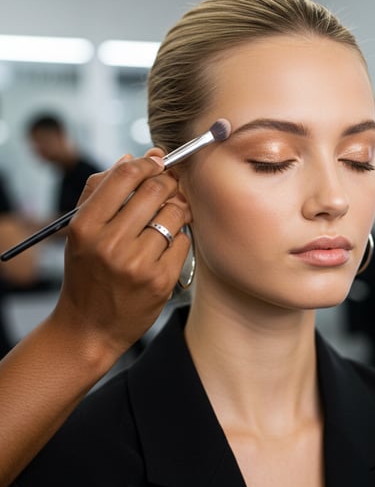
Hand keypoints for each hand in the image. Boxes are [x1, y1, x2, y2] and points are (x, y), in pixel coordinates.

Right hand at [51, 151, 190, 362]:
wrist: (89, 328)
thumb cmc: (87, 273)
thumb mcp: (80, 231)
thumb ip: (101, 190)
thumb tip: (133, 157)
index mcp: (86, 226)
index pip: (125, 176)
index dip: (148, 163)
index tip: (157, 164)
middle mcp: (110, 244)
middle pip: (156, 190)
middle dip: (168, 183)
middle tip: (169, 188)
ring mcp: (137, 264)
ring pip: (175, 214)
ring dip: (177, 209)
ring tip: (167, 217)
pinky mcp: (160, 281)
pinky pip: (183, 241)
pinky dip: (179, 237)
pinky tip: (166, 246)